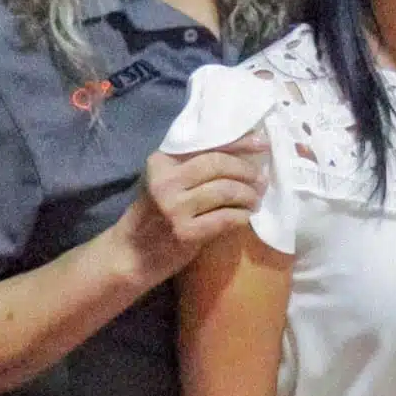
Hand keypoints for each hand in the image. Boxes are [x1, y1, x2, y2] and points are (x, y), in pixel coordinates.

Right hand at [120, 135, 267, 272]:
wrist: (132, 253)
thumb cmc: (154, 213)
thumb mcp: (165, 181)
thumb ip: (192, 165)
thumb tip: (241, 151)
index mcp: (161, 161)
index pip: (206, 144)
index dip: (239, 142)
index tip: (263, 142)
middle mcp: (165, 180)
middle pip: (219, 164)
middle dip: (247, 171)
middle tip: (261, 180)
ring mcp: (174, 207)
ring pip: (226, 190)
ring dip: (249, 195)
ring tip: (255, 200)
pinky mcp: (184, 232)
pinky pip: (226, 218)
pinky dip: (241, 216)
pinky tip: (245, 217)